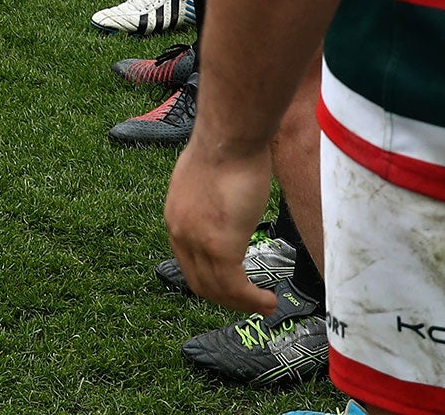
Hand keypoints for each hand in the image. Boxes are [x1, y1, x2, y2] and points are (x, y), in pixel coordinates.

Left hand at [166, 137, 279, 317]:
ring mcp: (198, 242)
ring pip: (219, 289)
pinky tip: (268, 300)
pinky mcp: (220, 247)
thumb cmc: (226, 149)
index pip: (189, 263)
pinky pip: (236, 286)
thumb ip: (209, 202)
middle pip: (201, 282)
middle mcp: (181, 233)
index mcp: (176, 217)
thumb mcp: (208, 181)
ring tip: (266, 305)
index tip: (233, 287)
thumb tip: (222, 211)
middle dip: (227, 298)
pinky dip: (252, 300)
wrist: (230, 138)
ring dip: (244, 303)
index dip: (212, 281)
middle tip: (251, 302)